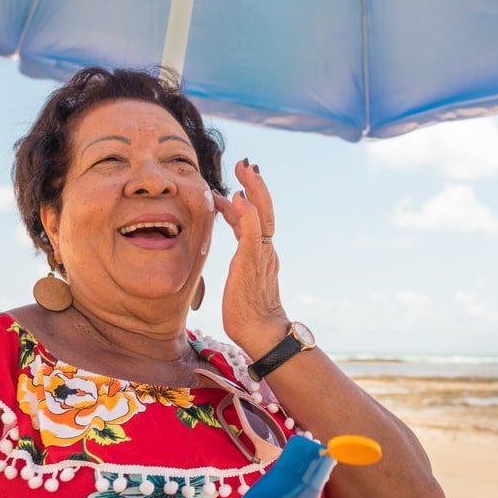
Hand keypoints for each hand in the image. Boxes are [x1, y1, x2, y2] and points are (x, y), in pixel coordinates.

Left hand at [213, 159, 289, 352]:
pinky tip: (240, 197)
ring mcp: (262, 255)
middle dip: (254, 185)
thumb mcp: (238, 282)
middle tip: (245, 163)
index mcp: (259, 254)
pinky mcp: (254, 262)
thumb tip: (232, 261)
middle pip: (263, 210)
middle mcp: (265, 250)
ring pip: (263, 215)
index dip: (243, 201)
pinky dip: (248, 213)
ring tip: (247, 169)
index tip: (232, 186)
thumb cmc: (247, 315)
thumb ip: (238, 265)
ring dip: (255, 190)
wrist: (260, 334)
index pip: (252, 221)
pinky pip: (254, 232)